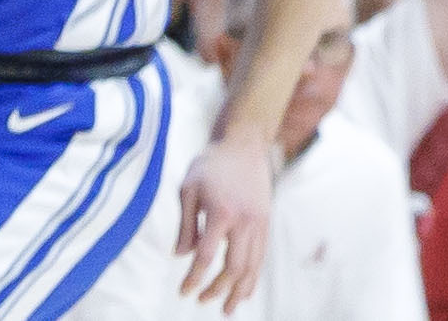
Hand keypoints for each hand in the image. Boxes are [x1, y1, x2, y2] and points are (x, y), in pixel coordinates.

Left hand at [176, 130, 273, 311]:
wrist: (245, 143)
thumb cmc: (211, 165)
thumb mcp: (188, 190)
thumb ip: (186, 226)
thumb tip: (181, 256)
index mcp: (222, 213)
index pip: (206, 256)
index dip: (194, 278)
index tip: (184, 292)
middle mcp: (245, 220)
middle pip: (235, 266)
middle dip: (218, 289)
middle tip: (203, 301)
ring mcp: (259, 220)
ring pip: (253, 263)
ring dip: (240, 288)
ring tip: (228, 307)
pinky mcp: (266, 219)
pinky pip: (261, 253)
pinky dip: (254, 274)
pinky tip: (245, 288)